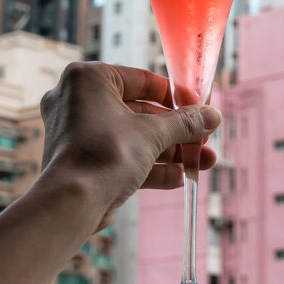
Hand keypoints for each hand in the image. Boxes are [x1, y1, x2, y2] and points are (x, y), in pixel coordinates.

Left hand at [38, 61, 220, 229]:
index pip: (141, 79)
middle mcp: (79, 101)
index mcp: (89, 79)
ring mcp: (79, 133)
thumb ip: (185, 123)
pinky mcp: (83, 161)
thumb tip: (212, 115)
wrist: (71, 204)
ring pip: (133, 137)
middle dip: (176, 131)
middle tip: (203, 139)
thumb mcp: (153, 134)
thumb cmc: (103, 155)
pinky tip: (179, 177)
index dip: (175, 95)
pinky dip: (149, 166)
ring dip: (169, 150)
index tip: (199, 107)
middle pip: (140, 112)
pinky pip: (121, 157)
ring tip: (202, 162)